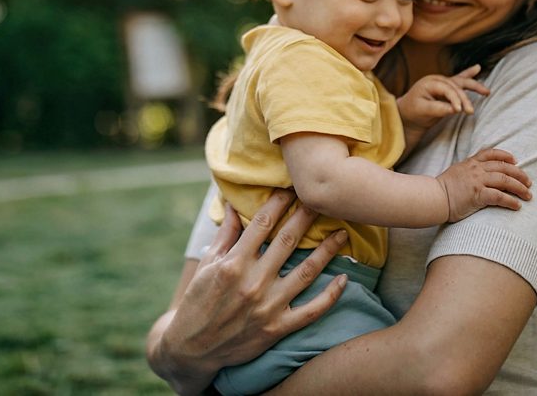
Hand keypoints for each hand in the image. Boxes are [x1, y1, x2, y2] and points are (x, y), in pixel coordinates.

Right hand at [147, 190, 348, 393]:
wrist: (193, 348)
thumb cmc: (198, 300)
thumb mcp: (207, 264)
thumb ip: (226, 234)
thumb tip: (235, 204)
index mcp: (234, 263)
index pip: (262, 223)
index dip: (279, 202)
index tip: (292, 188)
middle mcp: (253, 282)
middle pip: (288, 241)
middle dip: (307, 216)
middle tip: (321, 200)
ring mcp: (268, 306)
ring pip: (306, 272)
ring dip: (327, 250)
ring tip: (342, 233)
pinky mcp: (277, 328)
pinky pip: (312, 311)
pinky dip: (330, 295)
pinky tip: (344, 279)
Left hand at [397, 65, 489, 131]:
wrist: (406, 114)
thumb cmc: (412, 111)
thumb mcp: (423, 110)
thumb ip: (439, 108)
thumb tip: (456, 109)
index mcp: (430, 82)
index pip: (448, 89)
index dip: (455, 99)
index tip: (460, 111)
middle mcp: (438, 80)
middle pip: (457, 86)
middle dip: (465, 98)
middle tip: (471, 111)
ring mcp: (442, 82)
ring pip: (461, 82)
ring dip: (474, 86)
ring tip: (487, 91)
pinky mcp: (446, 88)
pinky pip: (459, 80)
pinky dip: (469, 75)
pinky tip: (477, 68)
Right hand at [436, 148, 531, 222]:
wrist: (433, 197)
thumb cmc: (443, 189)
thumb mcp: (456, 171)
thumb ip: (469, 170)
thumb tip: (480, 174)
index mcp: (471, 162)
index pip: (492, 153)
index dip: (506, 156)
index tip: (516, 160)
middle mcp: (476, 169)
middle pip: (504, 167)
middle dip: (519, 174)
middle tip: (529, 182)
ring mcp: (477, 181)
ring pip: (505, 180)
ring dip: (520, 188)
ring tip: (528, 195)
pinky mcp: (478, 195)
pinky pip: (499, 196)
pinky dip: (511, 201)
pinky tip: (517, 206)